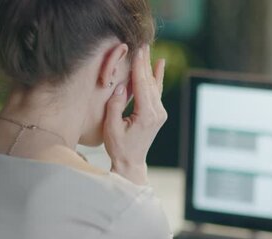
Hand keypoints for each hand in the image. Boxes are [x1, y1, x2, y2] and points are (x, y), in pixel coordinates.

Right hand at [104, 45, 166, 184]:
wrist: (131, 162)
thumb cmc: (119, 147)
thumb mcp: (111, 127)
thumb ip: (115, 105)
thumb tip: (121, 85)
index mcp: (146, 115)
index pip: (142, 85)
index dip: (139, 67)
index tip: (137, 50)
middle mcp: (157, 113)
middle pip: (150, 82)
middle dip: (145, 62)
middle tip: (143, 44)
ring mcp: (160, 113)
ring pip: (155, 85)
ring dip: (150, 67)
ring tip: (148, 50)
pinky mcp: (158, 114)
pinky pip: (157, 91)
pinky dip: (157, 77)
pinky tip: (160, 64)